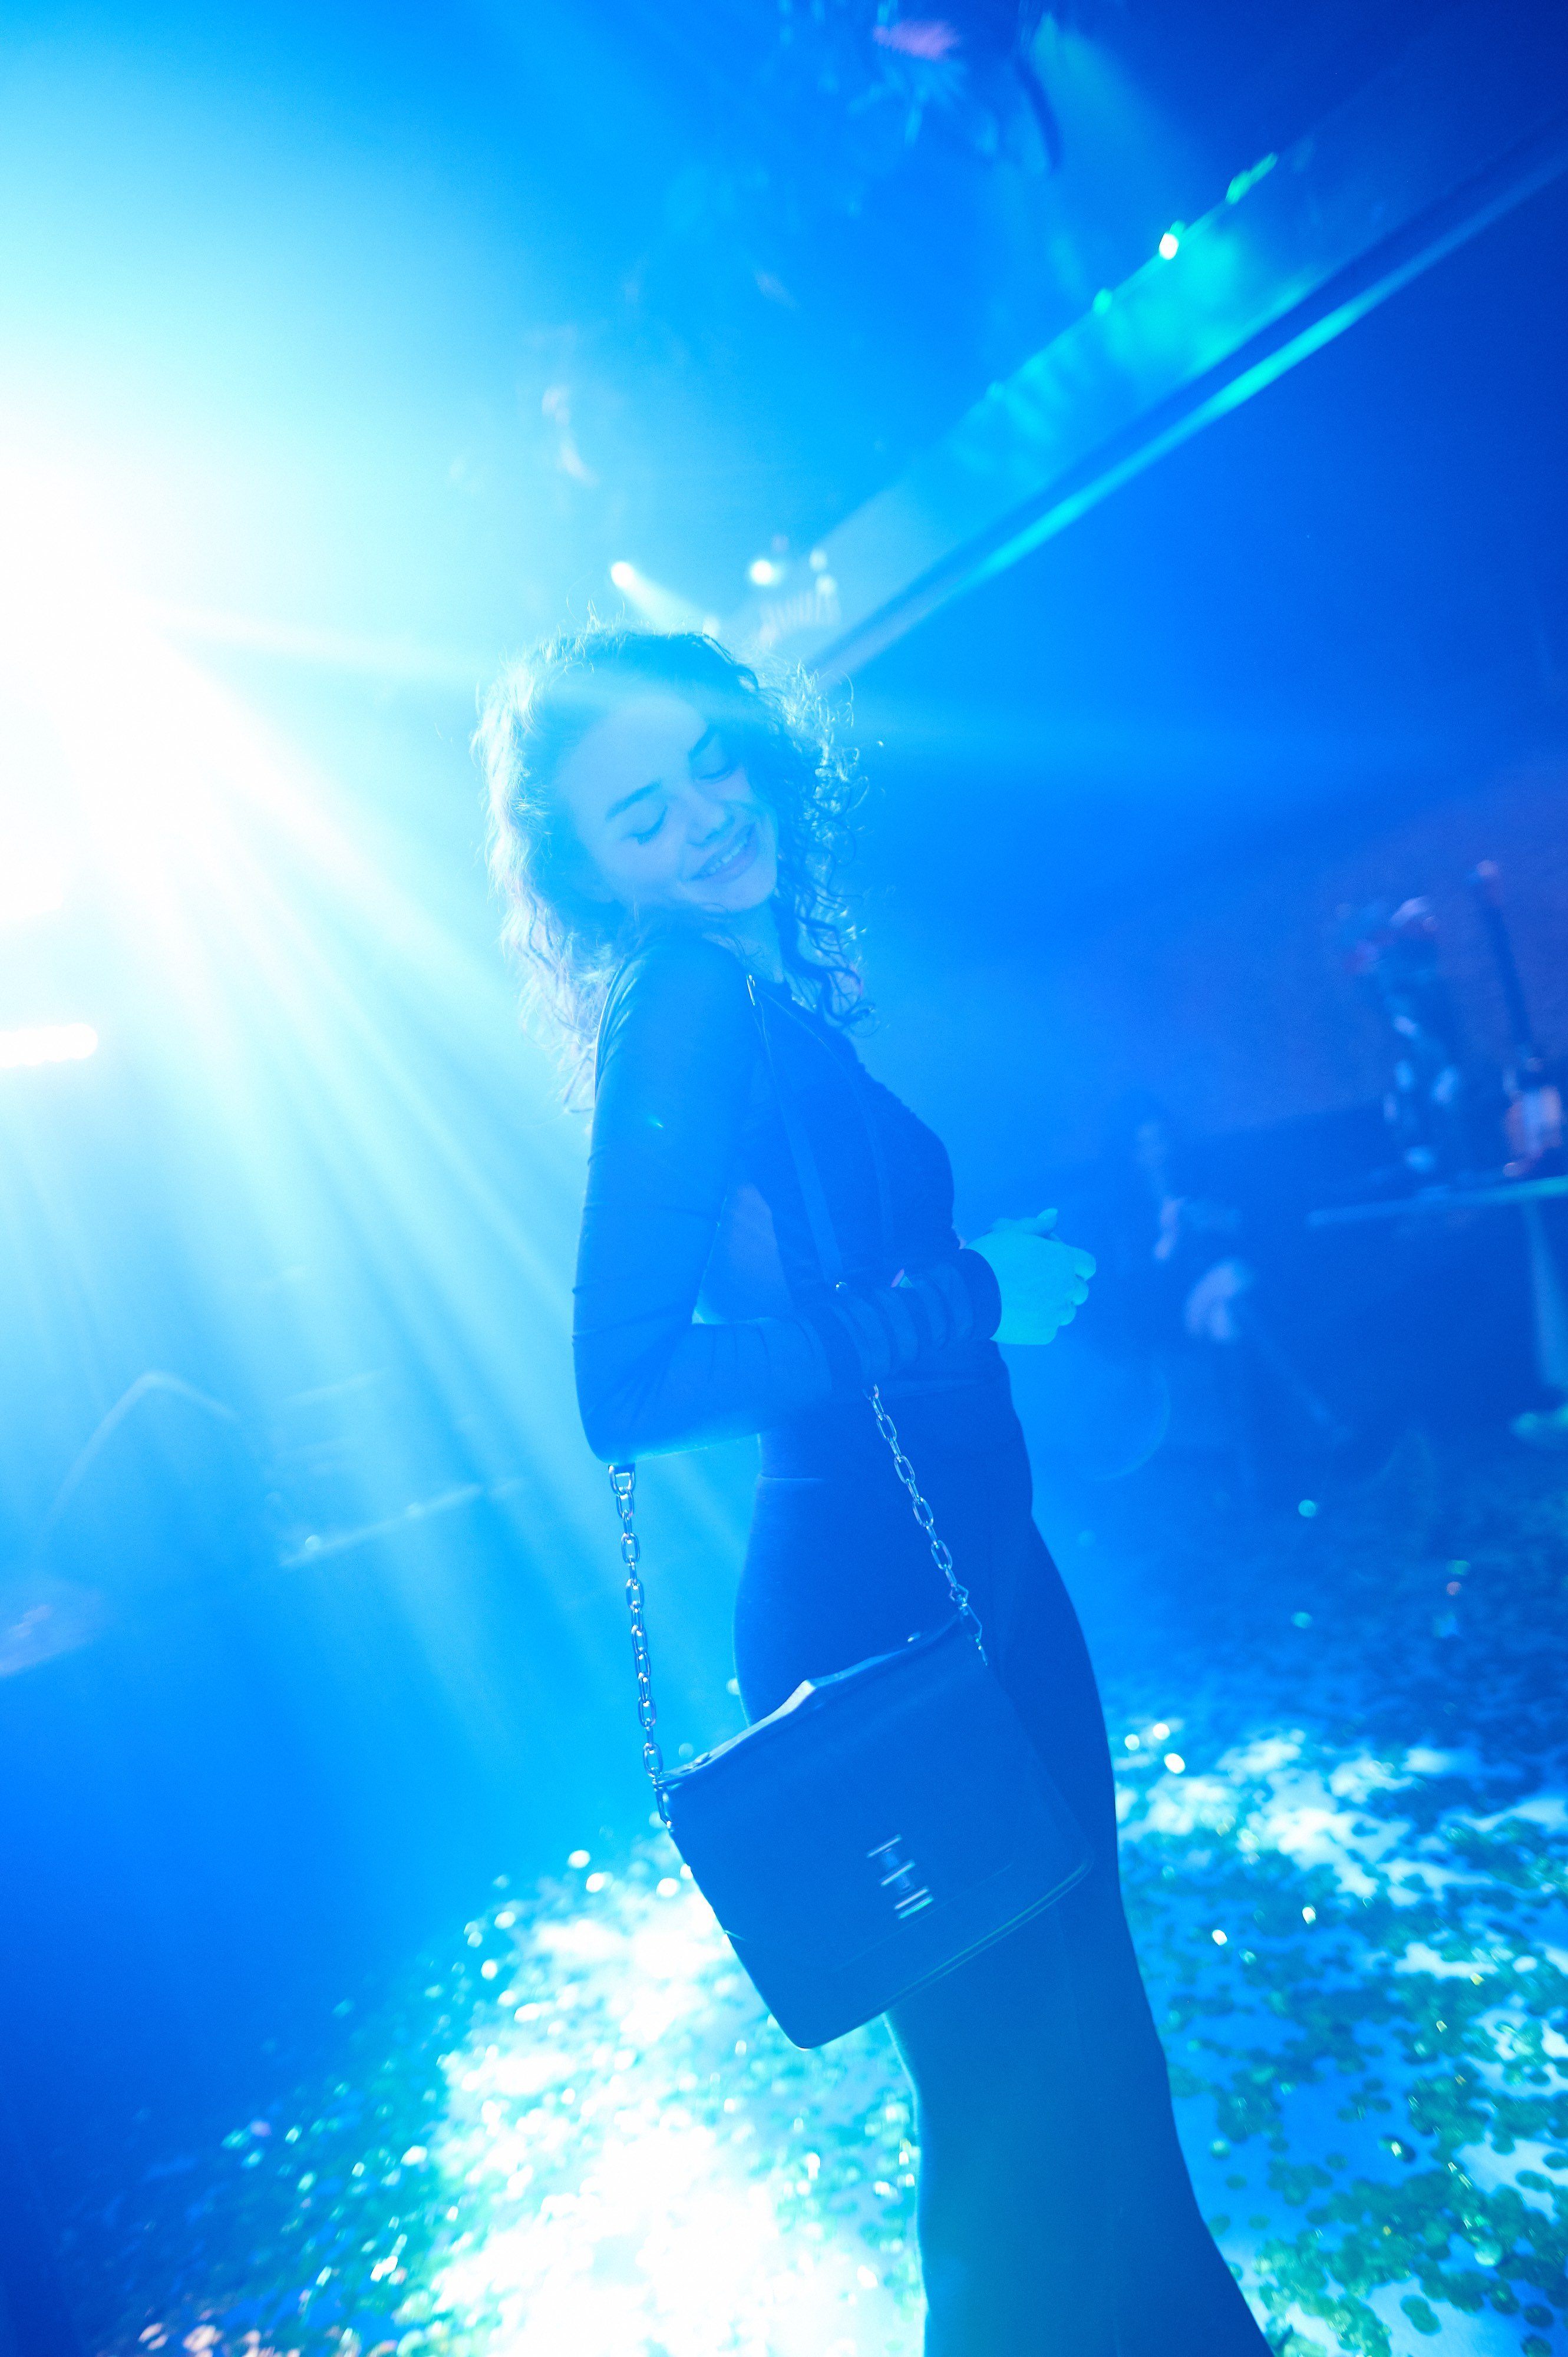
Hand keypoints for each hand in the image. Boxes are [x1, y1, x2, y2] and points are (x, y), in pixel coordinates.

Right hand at [967, 1210, 1095, 1345]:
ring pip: (1067, 1312)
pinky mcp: (1045, 1333)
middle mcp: (1066, 1287)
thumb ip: (1038, 1225)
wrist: (967, 1294)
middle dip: (1065, 1286)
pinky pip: (1049, 1328)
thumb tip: (1054, 1214)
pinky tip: (1019, 1314)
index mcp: (1063, 1260)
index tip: (1056, 1265)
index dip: (1075, 1264)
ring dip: (1054, 1306)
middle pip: (1080, 1291)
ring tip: (1028, 1300)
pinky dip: (1039, 1322)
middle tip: (1040, 1282)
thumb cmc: (989, 1257)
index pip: (1088, 1265)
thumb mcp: (1011, 1232)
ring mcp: (1056, 1313)